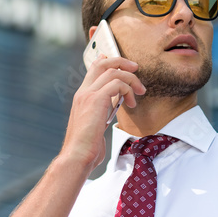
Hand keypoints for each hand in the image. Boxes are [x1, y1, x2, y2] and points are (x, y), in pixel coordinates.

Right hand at [61, 55, 144, 170]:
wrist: (77, 155)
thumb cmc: (86, 148)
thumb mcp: (94, 126)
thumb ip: (101, 114)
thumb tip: (110, 113)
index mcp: (81, 97)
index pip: (93, 70)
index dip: (107, 61)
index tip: (122, 64)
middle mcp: (83, 92)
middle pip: (103, 64)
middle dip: (122, 62)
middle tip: (136, 68)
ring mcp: (88, 95)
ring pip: (113, 72)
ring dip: (131, 79)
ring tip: (140, 92)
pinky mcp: (96, 100)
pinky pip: (117, 84)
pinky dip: (128, 90)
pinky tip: (131, 104)